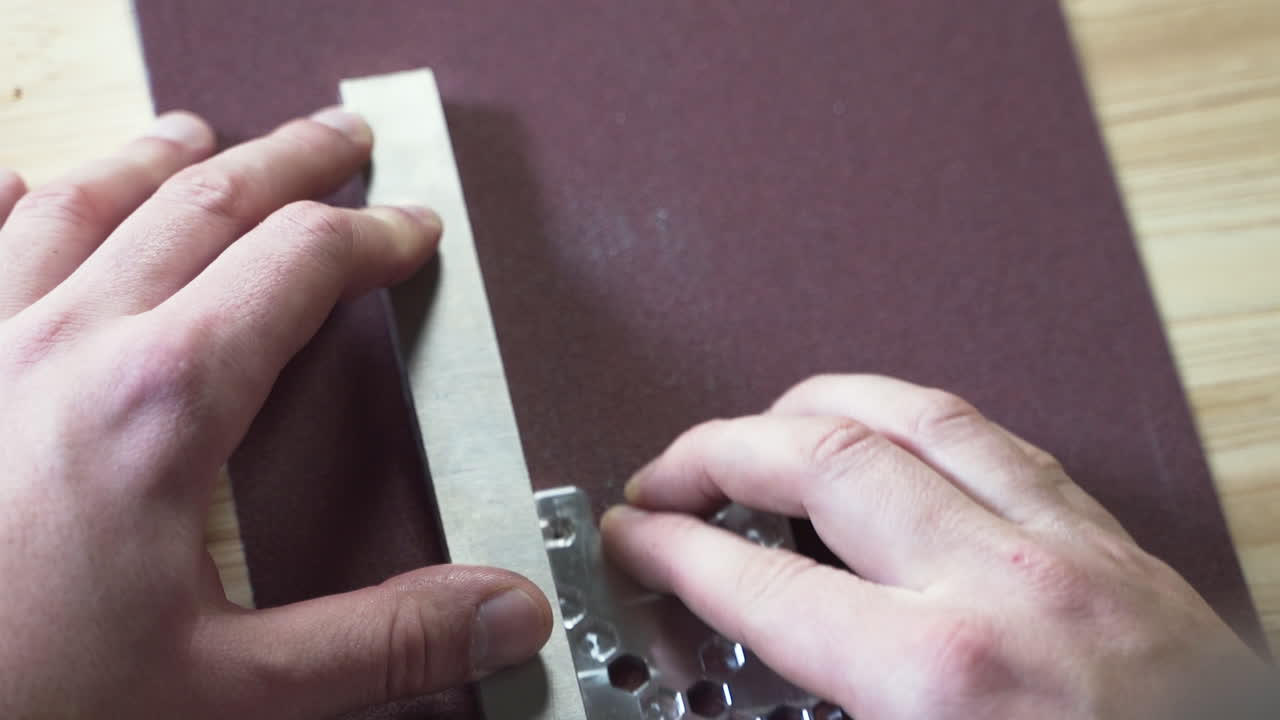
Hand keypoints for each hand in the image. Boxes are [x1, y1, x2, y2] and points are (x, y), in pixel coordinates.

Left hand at [0, 110, 549, 717]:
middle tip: (340, 138)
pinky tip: (22, 185)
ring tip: (200, 139)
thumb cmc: (21, 705)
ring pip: (84, 201)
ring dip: (161, 161)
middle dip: (290, 159)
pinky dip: (8, 199)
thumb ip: (379, 642)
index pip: (300, 265)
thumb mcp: (223, 692)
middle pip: (206, 203)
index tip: (410, 231)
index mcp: (159, 403)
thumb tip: (502, 613)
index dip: (372, 236)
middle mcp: (62, 344)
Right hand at [603, 374, 1268, 718]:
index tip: (636, 533)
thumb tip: (763, 694)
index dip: (674, 548)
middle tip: (672, 471)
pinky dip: (918, 421)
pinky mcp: (1113, 545)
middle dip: (720, 451)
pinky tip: (891, 436)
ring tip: (762, 424)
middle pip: (822, 460)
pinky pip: (997, 440)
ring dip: (816, 406)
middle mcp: (1000, 587)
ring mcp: (1066, 551)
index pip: (762, 583)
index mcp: (941, 678)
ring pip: (916, 417)